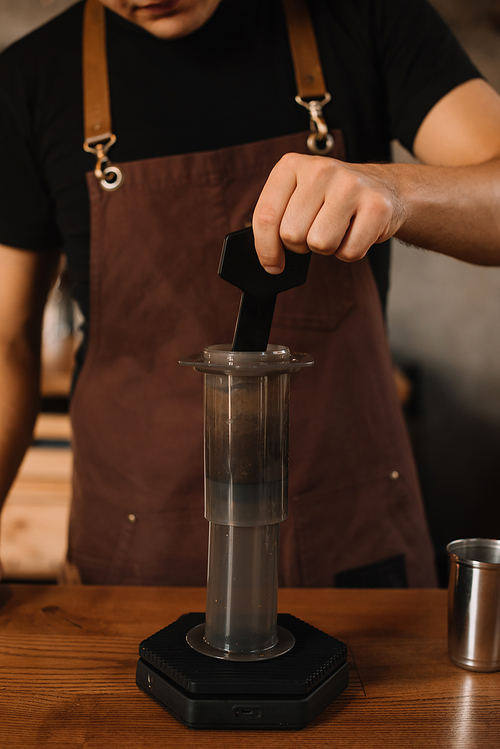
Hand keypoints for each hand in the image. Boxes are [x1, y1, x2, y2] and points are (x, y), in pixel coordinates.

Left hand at [252, 153, 404, 272]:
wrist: (382, 187)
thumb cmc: (331, 197)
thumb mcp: (297, 196)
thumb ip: (276, 220)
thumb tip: (268, 261)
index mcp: (291, 165)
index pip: (266, 216)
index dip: (265, 249)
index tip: (272, 264)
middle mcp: (320, 170)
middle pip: (291, 234)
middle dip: (300, 245)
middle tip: (313, 232)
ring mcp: (351, 185)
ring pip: (320, 244)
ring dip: (327, 248)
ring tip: (335, 229)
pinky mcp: (376, 206)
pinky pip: (349, 252)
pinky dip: (350, 251)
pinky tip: (354, 231)